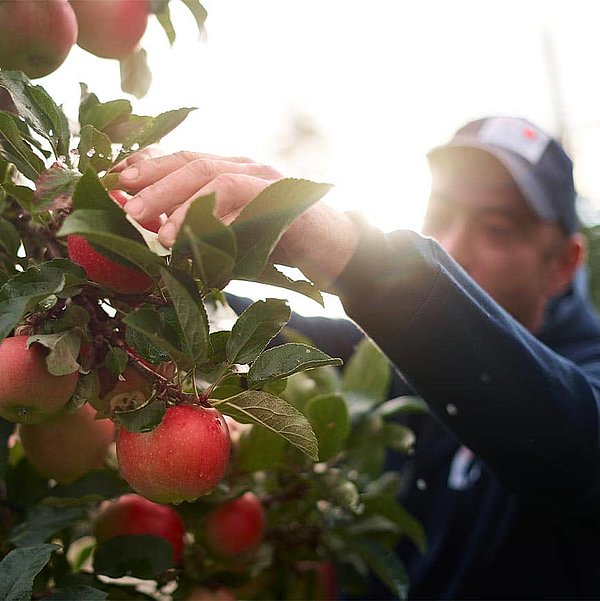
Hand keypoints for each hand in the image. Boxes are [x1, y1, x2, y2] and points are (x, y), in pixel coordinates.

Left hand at [117, 151, 360, 286]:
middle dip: (155, 184)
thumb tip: (156, 228)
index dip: (149, 166)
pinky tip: (199, 238)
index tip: (117, 180)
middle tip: (126, 206)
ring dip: (181, 203)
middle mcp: (247, 168)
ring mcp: (268, 181)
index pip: (185, 159)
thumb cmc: (278, 244)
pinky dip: (222, 220)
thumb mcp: (232, 235)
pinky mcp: (286, 202)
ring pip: (217, 179)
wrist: (333, 250)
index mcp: (232, 170)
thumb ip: (200, 227)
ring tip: (156, 230)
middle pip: (194, 164)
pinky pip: (249, 204)